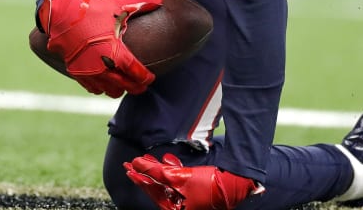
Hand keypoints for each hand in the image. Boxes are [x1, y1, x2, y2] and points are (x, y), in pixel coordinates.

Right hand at [36, 0, 161, 96]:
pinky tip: (105, 81)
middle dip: (136, 87)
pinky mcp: (77, 73)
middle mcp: (103, 67)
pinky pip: (93, 88)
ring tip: (124, 83)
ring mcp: (89, 72)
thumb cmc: (91, 10)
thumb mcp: (117, 5)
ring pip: (110, 91)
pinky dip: (101, 88)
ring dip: (119, 89)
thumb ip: (139, 3)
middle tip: (142, 85)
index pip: (137, 73)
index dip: (146, 78)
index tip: (151, 77)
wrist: (61, 14)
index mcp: (115, 53)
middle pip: (126, 86)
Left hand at [125, 154, 259, 209]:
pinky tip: (168, 160)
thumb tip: (137, 165)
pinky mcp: (193, 191)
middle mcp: (179, 207)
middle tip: (131, 163)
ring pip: (167, 183)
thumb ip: (156, 171)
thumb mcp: (179, 177)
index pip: (151, 190)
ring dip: (158, 169)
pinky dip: (172, 170)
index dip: (139, 177)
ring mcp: (186, 199)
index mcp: (174, 209)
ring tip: (148, 158)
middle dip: (146, 173)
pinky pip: (178, 181)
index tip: (127, 166)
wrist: (234, 182)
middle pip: (157, 187)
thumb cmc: (208, 184)